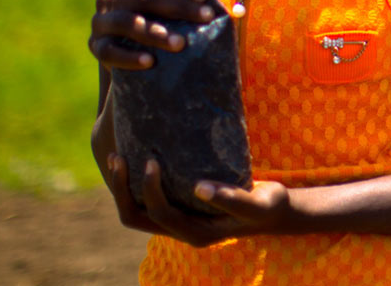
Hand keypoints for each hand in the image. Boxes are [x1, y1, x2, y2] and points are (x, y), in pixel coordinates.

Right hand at [90, 0, 213, 69]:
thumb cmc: (164, 26)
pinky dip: (129, 57)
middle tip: (204, 19)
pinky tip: (150, 62)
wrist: (134, 60)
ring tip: (180, 44)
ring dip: (155, 32)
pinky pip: (108, 51)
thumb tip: (241, 11)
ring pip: (127, 22)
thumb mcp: (178, 13)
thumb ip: (202, 7)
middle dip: (177, 7)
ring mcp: (100, 21)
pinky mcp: (95, 47)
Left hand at [107, 155, 290, 246]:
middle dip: (122, 189)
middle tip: (118, 156)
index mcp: (195, 233)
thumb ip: (231, 198)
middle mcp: (181, 230)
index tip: (152, 160)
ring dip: (123, 187)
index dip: (149, 190)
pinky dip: (136, 184)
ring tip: (118, 156)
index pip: (159, 215)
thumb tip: (199, 188)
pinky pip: (147, 201)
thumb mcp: (256, 203)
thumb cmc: (267, 205)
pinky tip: (138, 158)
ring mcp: (178, 221)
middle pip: (136, 218)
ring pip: (137, 211)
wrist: (272, 212)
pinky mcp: (180, 208)